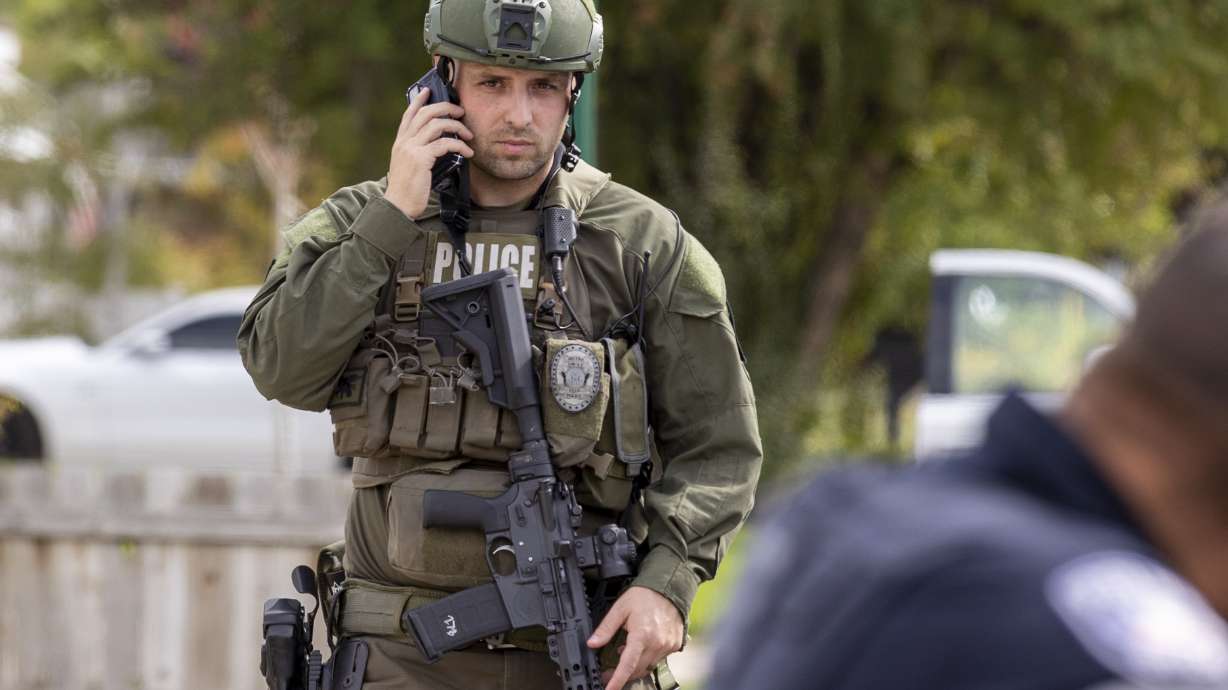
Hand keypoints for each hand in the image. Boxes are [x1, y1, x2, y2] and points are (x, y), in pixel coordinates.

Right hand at [384, 86, 474, 218]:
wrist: (398, 206)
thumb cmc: (407, 190)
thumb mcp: (410, 166)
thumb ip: (419, 152)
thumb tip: (440, 144)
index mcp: (400, 142)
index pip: (409, 115)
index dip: (419, 100)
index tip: (428, 90)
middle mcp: (404, 141)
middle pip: (426, 113)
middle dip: (446, 108)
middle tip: (461, 112)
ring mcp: (411, 148)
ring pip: (437, 124)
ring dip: (457, 126)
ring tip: (469, 135)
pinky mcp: (421, 158)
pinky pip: (445, 144)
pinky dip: (460, 145)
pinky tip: (468, 152)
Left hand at [587, 586, 684, 689]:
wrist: (670, 586)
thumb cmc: (645, 595)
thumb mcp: (620, 608)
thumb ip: (606, 628)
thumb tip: (592, 643)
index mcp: (642, 635)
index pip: (627, 665)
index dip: (616, 680)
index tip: (609, 689)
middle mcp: (657, 643)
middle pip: (637, 670)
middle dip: (622, 675)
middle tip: (608, 673)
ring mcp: (668, 645)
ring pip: (648, 666)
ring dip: (635, 666)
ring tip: (624, 654)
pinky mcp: (675, 645)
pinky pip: (659, 659)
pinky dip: (648, 658)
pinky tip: (641, 648)